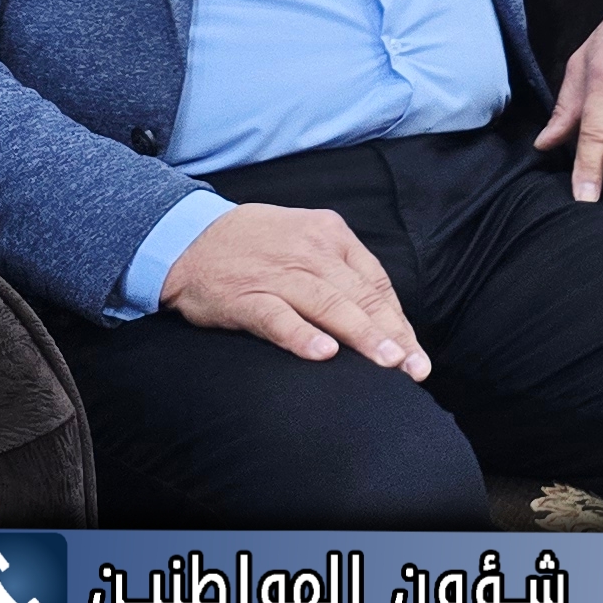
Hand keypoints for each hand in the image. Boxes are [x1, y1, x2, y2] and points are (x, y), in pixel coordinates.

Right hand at [159, 201, 430, 378]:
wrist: (187, 237)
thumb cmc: (255, 245)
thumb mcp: (305, 239)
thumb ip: (341, 269)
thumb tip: (381, 313)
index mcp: (331, 235)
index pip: (375, 283)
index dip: (399, 320)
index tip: (416, 353)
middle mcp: (310, 251)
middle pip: (361, 296)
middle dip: (393, 334)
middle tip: (414, 367)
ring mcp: (278, 273)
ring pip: (330, 305)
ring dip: (363, 335)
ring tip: (389, 362)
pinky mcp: (246, 296)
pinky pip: (278, 317)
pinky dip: (302, 335)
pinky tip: (324, 354)